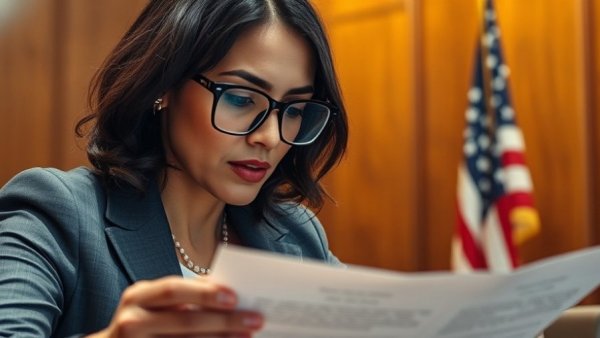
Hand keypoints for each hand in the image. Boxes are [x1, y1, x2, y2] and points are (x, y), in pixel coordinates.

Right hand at [87, 276, 262, 337]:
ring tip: (247, 334)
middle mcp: (132, 320)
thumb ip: (184, 297)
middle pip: (183, 320)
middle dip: (223, 320)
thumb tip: (228, 291)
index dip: (204, 293)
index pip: (173, 290)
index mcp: (139, 296)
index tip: (235, 296)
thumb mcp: (155, 304)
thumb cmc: (143, 322)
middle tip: (254, 319)